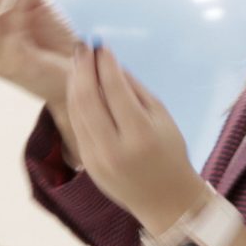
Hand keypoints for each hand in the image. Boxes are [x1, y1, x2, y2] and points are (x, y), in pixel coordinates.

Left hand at [67, 44, 205, 233]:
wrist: (165, 201)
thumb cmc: (170, 154)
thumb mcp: (162, 118)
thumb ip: (135, 90)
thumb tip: (110, 63)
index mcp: (139, 135)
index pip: (115, 90)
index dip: (105, 64)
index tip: (100, 45)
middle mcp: (113, 148)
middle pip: (87, 99)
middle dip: (82, 68)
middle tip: (82, 47)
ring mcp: (95, 158)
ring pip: (76, 111)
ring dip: (74, 82)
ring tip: (77, 61)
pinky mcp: (86, 163)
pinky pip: (76, 125)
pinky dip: (75, 101)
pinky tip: (78, 86)